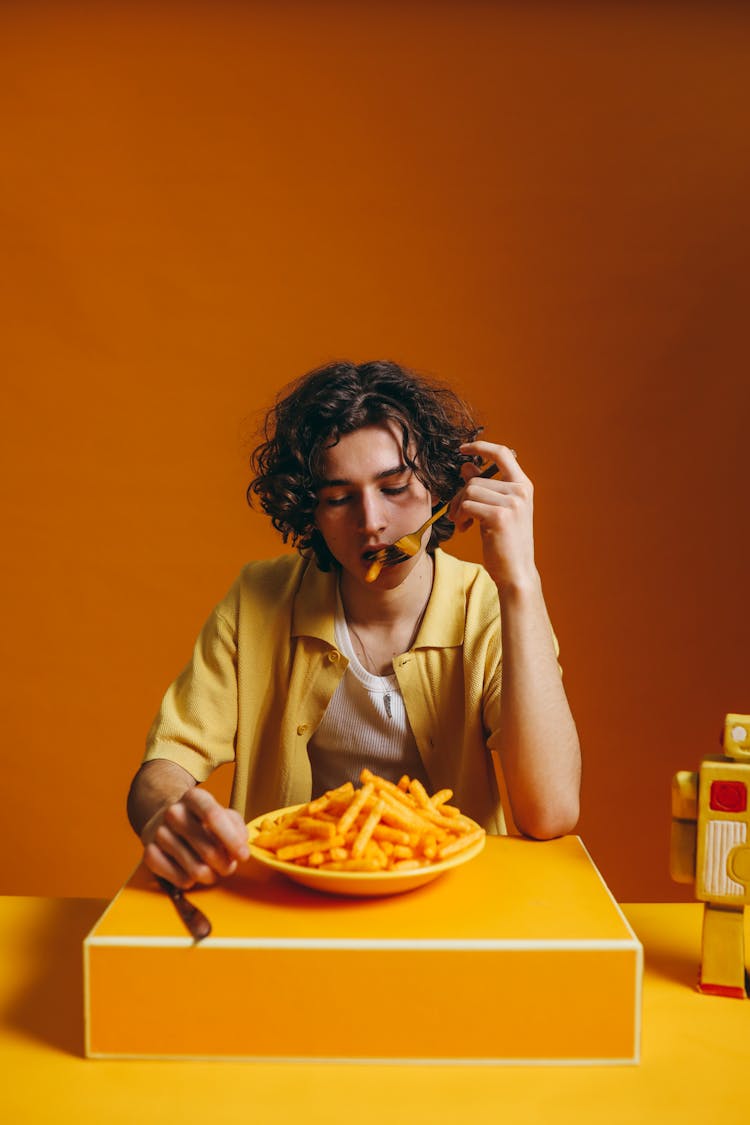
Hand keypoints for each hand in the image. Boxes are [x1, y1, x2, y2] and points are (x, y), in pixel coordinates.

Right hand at [141, 787, 249, 889]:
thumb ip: (236, 827)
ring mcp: (159, 833)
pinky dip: (192, 882)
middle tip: (229, 867)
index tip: (243, 856)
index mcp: (194, 797)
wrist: (164, 819)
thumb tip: (239, 847)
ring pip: (196, 869)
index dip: (232, 840)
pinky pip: (180, 880)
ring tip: (213, 871)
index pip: (213, 816)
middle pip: (207, 849)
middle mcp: (174, 812)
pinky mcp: (149, 853)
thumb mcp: (221, 813)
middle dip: (226, 865)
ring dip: (211, 876)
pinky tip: (192, 872)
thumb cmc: (200, 820)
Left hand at [450, 441, 536, 591]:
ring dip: (458, 508)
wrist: (516, 572)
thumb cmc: (506, 542)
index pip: (503, 453)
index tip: (463, 448)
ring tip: (461, 523)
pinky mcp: (499, 516)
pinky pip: (467, 505)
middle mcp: (521, 491)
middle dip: (459, 496)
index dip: (481, 446)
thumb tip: (466, 465)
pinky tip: (464, 529)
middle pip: (475, 479)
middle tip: (457, 514)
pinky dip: (460, 517)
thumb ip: (484, 486)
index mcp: (523, 486)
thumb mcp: (497, 510)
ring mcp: (512, 502)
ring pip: (469, 491)